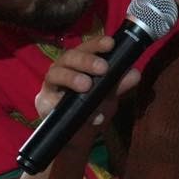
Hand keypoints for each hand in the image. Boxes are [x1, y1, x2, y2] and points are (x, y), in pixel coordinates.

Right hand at [34, 34, 140, 148]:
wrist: (77, 135)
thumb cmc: (92, 107)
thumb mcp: (109, 96)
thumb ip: (119, 84)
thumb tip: (135, 73)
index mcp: (79, 62)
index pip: (86, 47)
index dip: (97, 43)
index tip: (110, 43)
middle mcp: (63, 68)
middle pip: (69, 57)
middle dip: (86, 60)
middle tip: (103, 68)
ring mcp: (51, 85)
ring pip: (55, 74)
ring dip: (72, 78)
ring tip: (87, 86)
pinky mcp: (43, 103)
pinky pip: (51, 100)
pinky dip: (65, 104)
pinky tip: (82, 112)